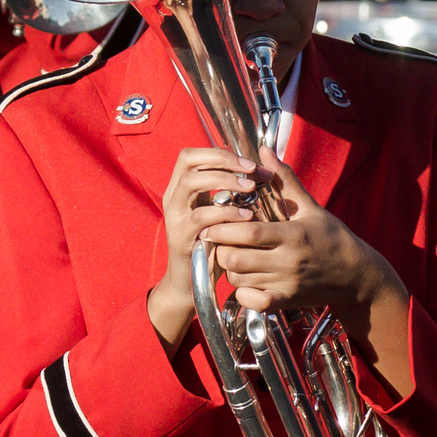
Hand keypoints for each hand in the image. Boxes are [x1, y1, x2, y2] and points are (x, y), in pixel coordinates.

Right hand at [147, 145, 258, 348]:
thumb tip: (262, 168)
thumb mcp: (222, 212)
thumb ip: (233, 191)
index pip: (192, 155)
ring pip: (190, 184)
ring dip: (223, 181)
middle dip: (223, 161)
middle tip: (251, 171)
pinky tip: (246, 216)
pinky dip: (225, 213)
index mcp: (182, 188)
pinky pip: (200, 217)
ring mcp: (175, 217)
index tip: (248, 163)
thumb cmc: (214, 244)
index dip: (219, 152)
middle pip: (188, 162)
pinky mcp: (181, 237)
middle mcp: (174, 198)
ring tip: (250, 189)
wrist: (193, 284)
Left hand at [200, 144, 406, 332]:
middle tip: (218, 239)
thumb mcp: (310, 206)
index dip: (224, 229)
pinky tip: (245, 280)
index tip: (212, 222)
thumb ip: (284, 179)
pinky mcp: (286, 301)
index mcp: (292, 234)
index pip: (249, 234)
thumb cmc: (331, 237)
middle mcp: (288, 262)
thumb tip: (264, 151)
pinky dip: (243, 293)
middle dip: (221, 249)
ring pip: (239, 280)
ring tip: (232, 255)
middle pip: (237, 260)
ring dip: (229, 269)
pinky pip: (253, 302)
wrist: (355, 275)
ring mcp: (286, 284)